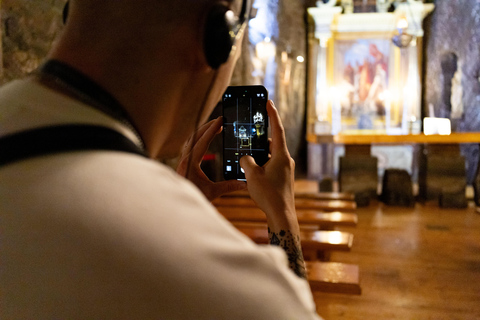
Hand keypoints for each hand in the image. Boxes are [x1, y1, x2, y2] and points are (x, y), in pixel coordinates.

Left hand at [177, 117, 246, 200]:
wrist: (177, 207)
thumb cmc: (193, 199)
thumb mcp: (213, 193)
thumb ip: (229, 186)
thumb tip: (245, 184)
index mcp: (190, 162)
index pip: (202, 141)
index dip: (212, 129)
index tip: (220, 120)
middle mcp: (184, 159)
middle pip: (195, 136)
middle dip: (207, 126)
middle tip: (219, 119)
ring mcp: (182, 160)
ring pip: (191, 139)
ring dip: (202, 131)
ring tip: (213, 126)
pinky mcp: (182, 163)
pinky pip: (189, 145)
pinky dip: (197, 138)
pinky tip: (203, 139)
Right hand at [239, 100, 295, 229]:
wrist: (281, 216)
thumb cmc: (269, 195)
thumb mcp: (252, 175)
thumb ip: (247, 161)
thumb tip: (246, 158)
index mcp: (281, 155)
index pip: (277, 129)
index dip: (273, 114)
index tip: (269, 102)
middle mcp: (286, 160)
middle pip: (272, 143)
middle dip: (260, 140)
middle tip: (250, 134)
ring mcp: (286, 170)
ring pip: (270, 156)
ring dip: (259, 155)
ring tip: (246, 158)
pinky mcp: (283, 179)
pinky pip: (271, 166)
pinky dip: (262, 165)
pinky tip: (251, 172)